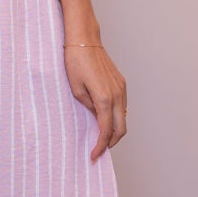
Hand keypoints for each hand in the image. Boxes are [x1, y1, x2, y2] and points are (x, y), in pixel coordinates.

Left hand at [63, 45, 126, 161]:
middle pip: (121, 128)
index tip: (94, 156)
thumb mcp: (74, 88)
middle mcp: (117, 95)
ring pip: (123, 118)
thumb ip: (87, 106)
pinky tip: (105, 120)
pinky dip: (116, 118)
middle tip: (99, 151)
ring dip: (115, 131)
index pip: (106, 130)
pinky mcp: (121, 83)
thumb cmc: (75, 62)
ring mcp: (122, 88)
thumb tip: (95, 117)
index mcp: (104, 98)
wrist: (85, 40)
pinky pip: (122, 106)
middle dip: (111, 144)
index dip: (101, 146)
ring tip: (102, 138)